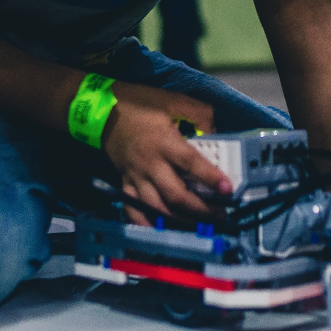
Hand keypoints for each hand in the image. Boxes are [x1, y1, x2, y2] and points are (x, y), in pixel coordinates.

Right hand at [102, 83, 231, 223]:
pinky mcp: (125, 183)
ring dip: (180, 221)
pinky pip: (134, 210)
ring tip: (200, 225)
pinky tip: (162, 231)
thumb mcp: (172, 99)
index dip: (210, 177)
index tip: (228, 189)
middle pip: (176, 195)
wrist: (102, 110)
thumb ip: (199, 113)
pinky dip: (147, 224)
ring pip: (158, 208)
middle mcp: (150, 164)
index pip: (191, 163)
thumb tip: (215, 131)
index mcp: (164, 142)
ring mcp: (136, 177)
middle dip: (200, 210)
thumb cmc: (139, 103)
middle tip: (221, 215)